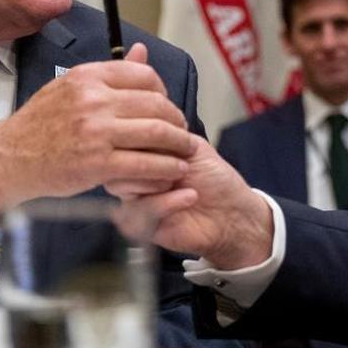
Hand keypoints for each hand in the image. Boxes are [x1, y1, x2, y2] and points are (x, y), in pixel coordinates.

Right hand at [0, 43, 189, 220]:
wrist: (7, 158)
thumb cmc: (41, 124)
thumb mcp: (70, 86)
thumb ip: (109, 73)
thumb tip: (142, 49)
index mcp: (88, 77)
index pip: (145, 76)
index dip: (164, 91)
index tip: (167, 106)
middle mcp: (93, 100)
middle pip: (157, 104)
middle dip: (178, 120)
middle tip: (183, 131)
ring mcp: (96, 132)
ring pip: (157, 133)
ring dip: (179, 144)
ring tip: (186, 151)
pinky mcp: (97, 164)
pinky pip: (145, 164)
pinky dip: (167, 168)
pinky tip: (174, 171)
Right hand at [112, 135, 273, 269]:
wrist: (232, 214)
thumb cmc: (216, 181)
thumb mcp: (194, 148)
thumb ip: (168, 134)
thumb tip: (144, 123)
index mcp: (147, 156)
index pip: (125, 141)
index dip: (140, 137)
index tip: (164, 138)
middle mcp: (138, 177)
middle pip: (115, 163)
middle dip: (145, 158)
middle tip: (176, 162)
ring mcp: (137, 201)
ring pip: (121, 186)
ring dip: (155, 179)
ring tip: (182, 179)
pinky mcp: (142, 225)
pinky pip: (139, 210)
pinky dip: (166, 201)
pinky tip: (188, 197)